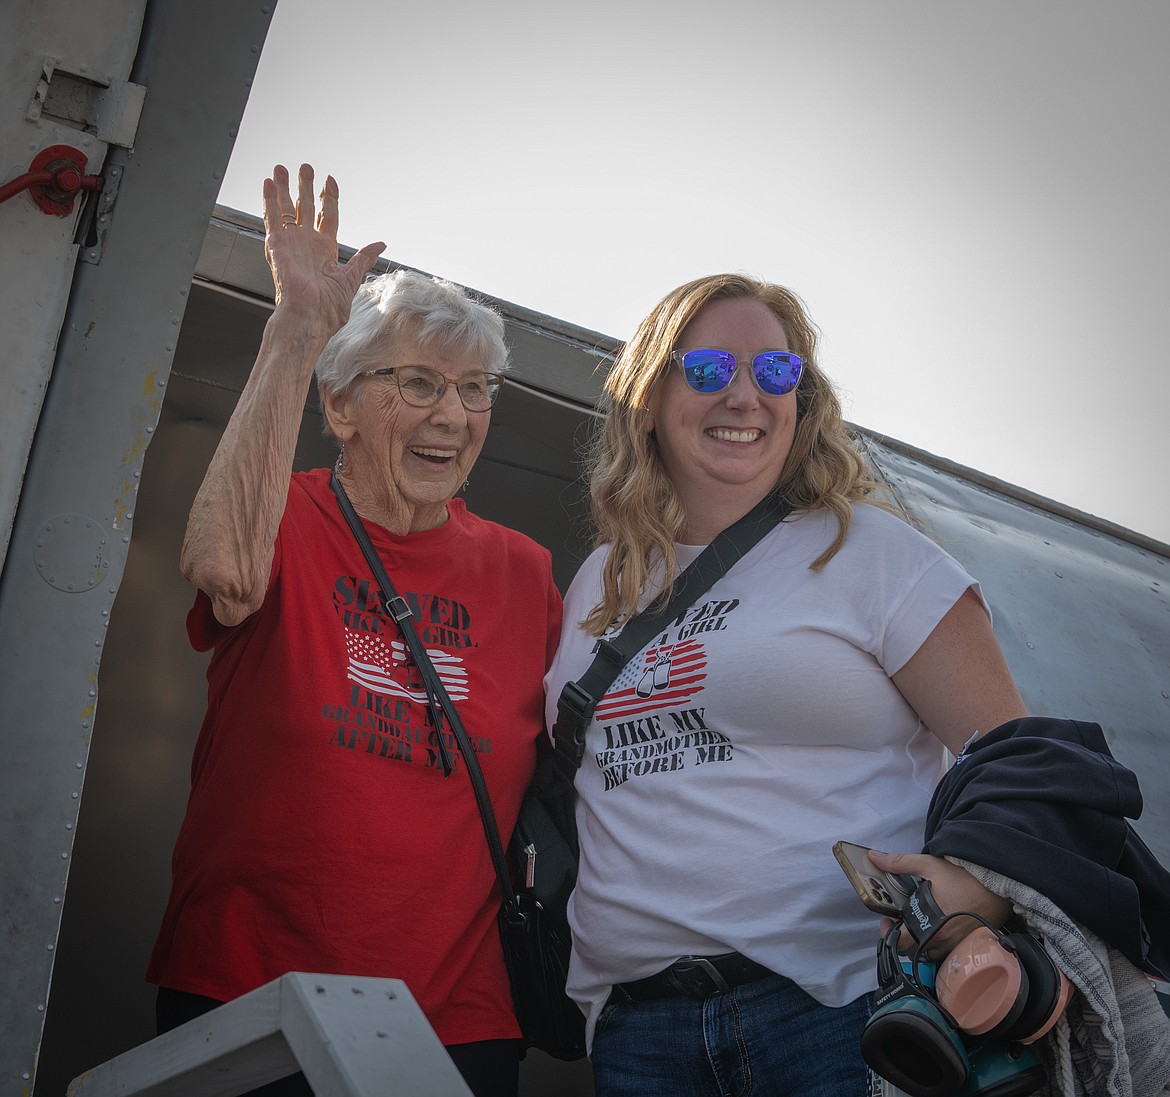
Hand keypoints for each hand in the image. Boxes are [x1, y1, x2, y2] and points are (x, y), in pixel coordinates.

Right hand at [261, 163, 385, 337]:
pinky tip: (270, 182)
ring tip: (283, 167)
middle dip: (305, 187)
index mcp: (324, 251)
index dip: (328, 198)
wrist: (310, 318)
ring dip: (285, 188)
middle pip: (305, 208)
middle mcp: (306, 244)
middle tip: (306, 167)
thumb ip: (363, 258)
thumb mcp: (351, 278)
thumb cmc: (328, 308)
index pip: (326, 216)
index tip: (330, 180)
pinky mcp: (277, 246)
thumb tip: (381, 243)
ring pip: (287, 209)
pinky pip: (272, 219)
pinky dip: (270, 200)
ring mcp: (291, 243)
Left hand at [869, 850, 1012, 956]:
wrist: (998, 884)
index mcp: (932, 925)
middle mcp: (945, 941)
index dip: (890, 933)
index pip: (902, 943)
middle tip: (902, 921)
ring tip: (920, 923)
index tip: (887, 921)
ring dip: (921, 942)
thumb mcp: (929, 865)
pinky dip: (938, 943)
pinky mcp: (969, 946)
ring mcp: (958, 946)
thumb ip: (899, 863)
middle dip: (904, 937)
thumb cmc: (964, 876)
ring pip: (931, 954)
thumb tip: (875, 858)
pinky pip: (947, 953)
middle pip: (914, 951)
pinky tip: (938, 927)